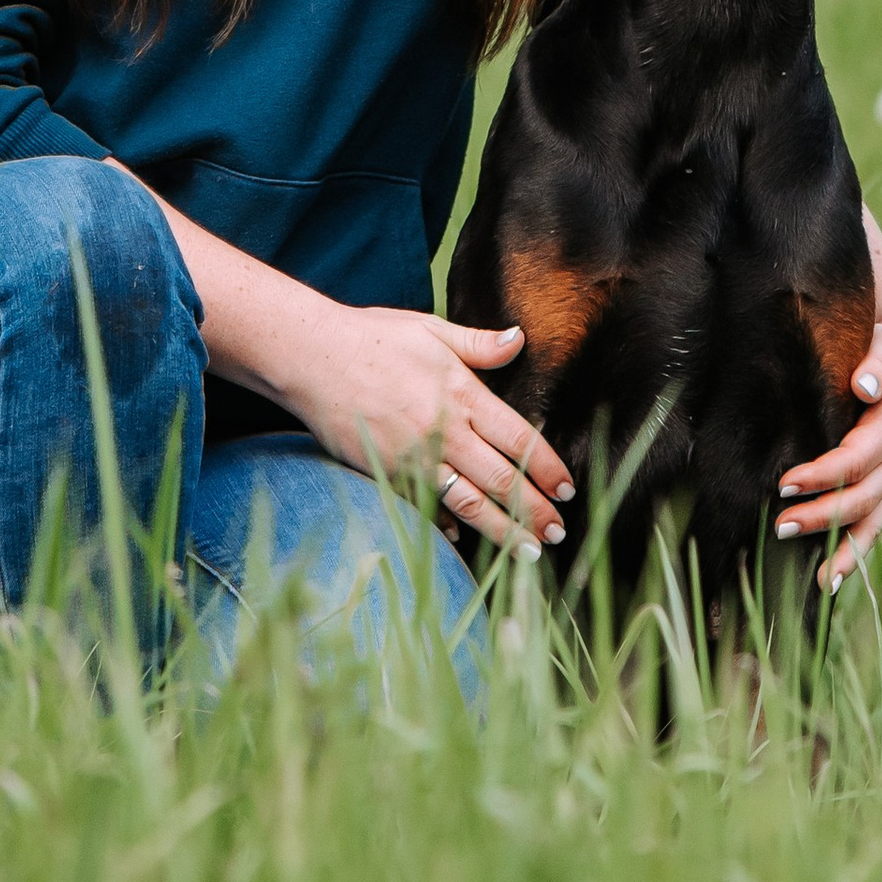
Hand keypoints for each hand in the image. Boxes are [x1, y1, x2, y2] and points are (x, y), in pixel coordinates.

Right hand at [283, 307, 573, 549]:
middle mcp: (443, 430)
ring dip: (503, 530)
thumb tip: (519, 338)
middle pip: (501, 479)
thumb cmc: (374, 337)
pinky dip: (447, 528)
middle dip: (535, 510)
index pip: (518, 438)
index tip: (568, 490)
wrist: (313, 357)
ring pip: (469, 503)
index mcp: (461, 393)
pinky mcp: (387, 473)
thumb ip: (478, 343)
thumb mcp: (430, 329)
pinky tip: (466, 542)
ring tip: (529, 552)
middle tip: (559, 533)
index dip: (547, 468)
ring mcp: (414, 457)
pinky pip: (425, 507)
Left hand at [773, 210, 881, 585]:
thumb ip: (879, 359)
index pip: (861, 454)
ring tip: (803, 563)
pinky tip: (828, 579)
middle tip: (779, 521)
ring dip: (837, 538)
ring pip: (871, 513)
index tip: (788, 481)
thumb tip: (863, 384)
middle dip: (823, 510)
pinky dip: (855, 550)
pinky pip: (875, 521)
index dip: (828, 472)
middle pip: (865, 491)